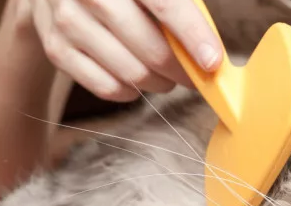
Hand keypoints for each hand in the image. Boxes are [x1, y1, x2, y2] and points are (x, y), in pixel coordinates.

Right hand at [29, 0, 223, 101]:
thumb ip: (178, 6)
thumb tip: (209, 48)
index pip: (166, 5)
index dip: (194, 37)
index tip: (213, 62)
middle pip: (152, 51)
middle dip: (182, 71)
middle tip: (194, 74)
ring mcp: (68, 21)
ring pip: (133, 74)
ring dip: (159, 83)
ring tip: (166, 75)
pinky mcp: (57, 49)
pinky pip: (107, 87)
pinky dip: (131, 91)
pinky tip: (137, 79)